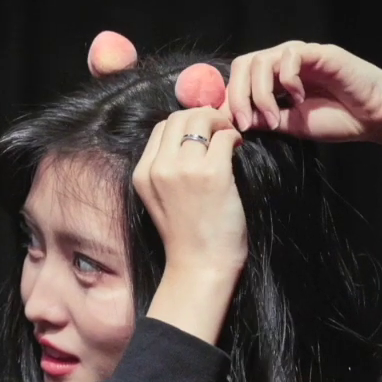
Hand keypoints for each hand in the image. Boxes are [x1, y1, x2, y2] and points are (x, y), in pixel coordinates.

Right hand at [132, 107, 245, 343]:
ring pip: (201, 119)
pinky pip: (225, 136)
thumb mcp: (160, 199)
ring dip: (220, 122)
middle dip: (203, 115)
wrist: (200, 266)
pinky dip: (234, 137)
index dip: (184, 124)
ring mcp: (184, 169)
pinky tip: (239, 149)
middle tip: (220, 128)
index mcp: (143, 173)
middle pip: (179, 117)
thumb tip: (191, 138)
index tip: (202, 133)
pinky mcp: (212, 174)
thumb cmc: (186, 237)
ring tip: (230, 136)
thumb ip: (166, 170)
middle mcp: (159, 167)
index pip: (161, 128)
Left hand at [220, 41, 381, 150]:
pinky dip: (287, 79)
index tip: (232, 127)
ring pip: (261, 61)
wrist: (373, 118)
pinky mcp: (319, 52)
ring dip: (261, 94)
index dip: (228, 100)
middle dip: (237, 96)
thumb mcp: (290, 125)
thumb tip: (232, 120)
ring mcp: (301, 56)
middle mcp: (283, 63)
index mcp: (274, 80)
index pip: (238, 79)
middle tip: (245, 123)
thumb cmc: (337, 120)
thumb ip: (264, 119)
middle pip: (243, 65)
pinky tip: (299, 98)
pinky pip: (290, 56)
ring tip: (274, 118)